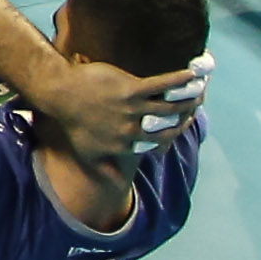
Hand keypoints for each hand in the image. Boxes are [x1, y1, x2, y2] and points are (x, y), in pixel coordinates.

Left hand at [21, 49, 207, 162]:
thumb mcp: (88, 153)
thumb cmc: (73, 122)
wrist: (59, 93)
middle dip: (187, 115)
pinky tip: (191, 74)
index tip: (183, 124)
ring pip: (171, 106)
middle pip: (170, 124)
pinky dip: (179, 80)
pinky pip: (162, 85)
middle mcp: (133, 129)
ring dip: (190, 98)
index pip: (160, 142)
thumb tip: (120, 185)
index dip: (175, 133)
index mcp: (127, 144)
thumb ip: (106, 170)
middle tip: (196, 105)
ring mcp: (132, 108)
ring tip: (201, 89)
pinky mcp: (131, 88)